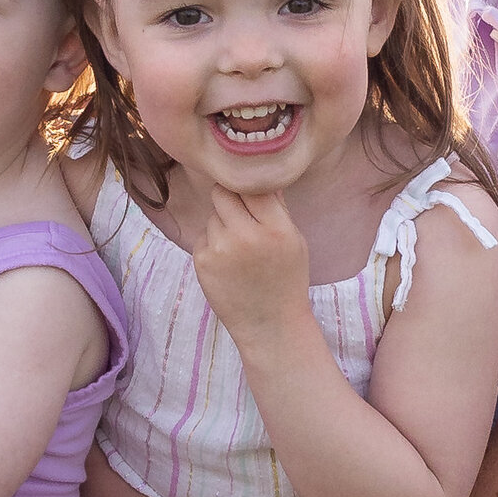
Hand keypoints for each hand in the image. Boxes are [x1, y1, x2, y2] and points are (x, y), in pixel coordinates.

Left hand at [190, 189, 311, 340]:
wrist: (270, 324)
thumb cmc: (286, 279)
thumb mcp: (294, 240)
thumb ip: (277, 207)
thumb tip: (258, 172)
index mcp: (276, 228)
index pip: (251, 185)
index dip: (247, 185)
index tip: (248, 191)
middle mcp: (247, 235)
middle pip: (222, 193)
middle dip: (229, 200)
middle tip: (240, 216)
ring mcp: (221, 249)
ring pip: (212, 215)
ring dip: (221, 224)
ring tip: (239, 249)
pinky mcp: (203, 261)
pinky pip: (202, 236)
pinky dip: (212, 244)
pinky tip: (228, 264)